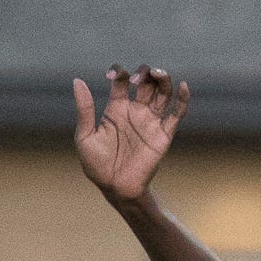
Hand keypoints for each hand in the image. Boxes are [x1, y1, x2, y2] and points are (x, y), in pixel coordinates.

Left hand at [73, 64, 189, 203]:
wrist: (116, 188)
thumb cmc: (96, 165)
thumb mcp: (85, 135)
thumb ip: (84, 109)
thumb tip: (77, 80)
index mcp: (116, 108)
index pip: (121, 80)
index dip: (118, 72)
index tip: (111, 77)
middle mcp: (135, 111)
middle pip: (146, 81)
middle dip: (143, 73)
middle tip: (134, 80)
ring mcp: (151, 122)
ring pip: (163, 93)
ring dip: (163, 79)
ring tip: (158, 74)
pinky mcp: (163, 135)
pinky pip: (177, 115)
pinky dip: (183, 99)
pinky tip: (183, 86)